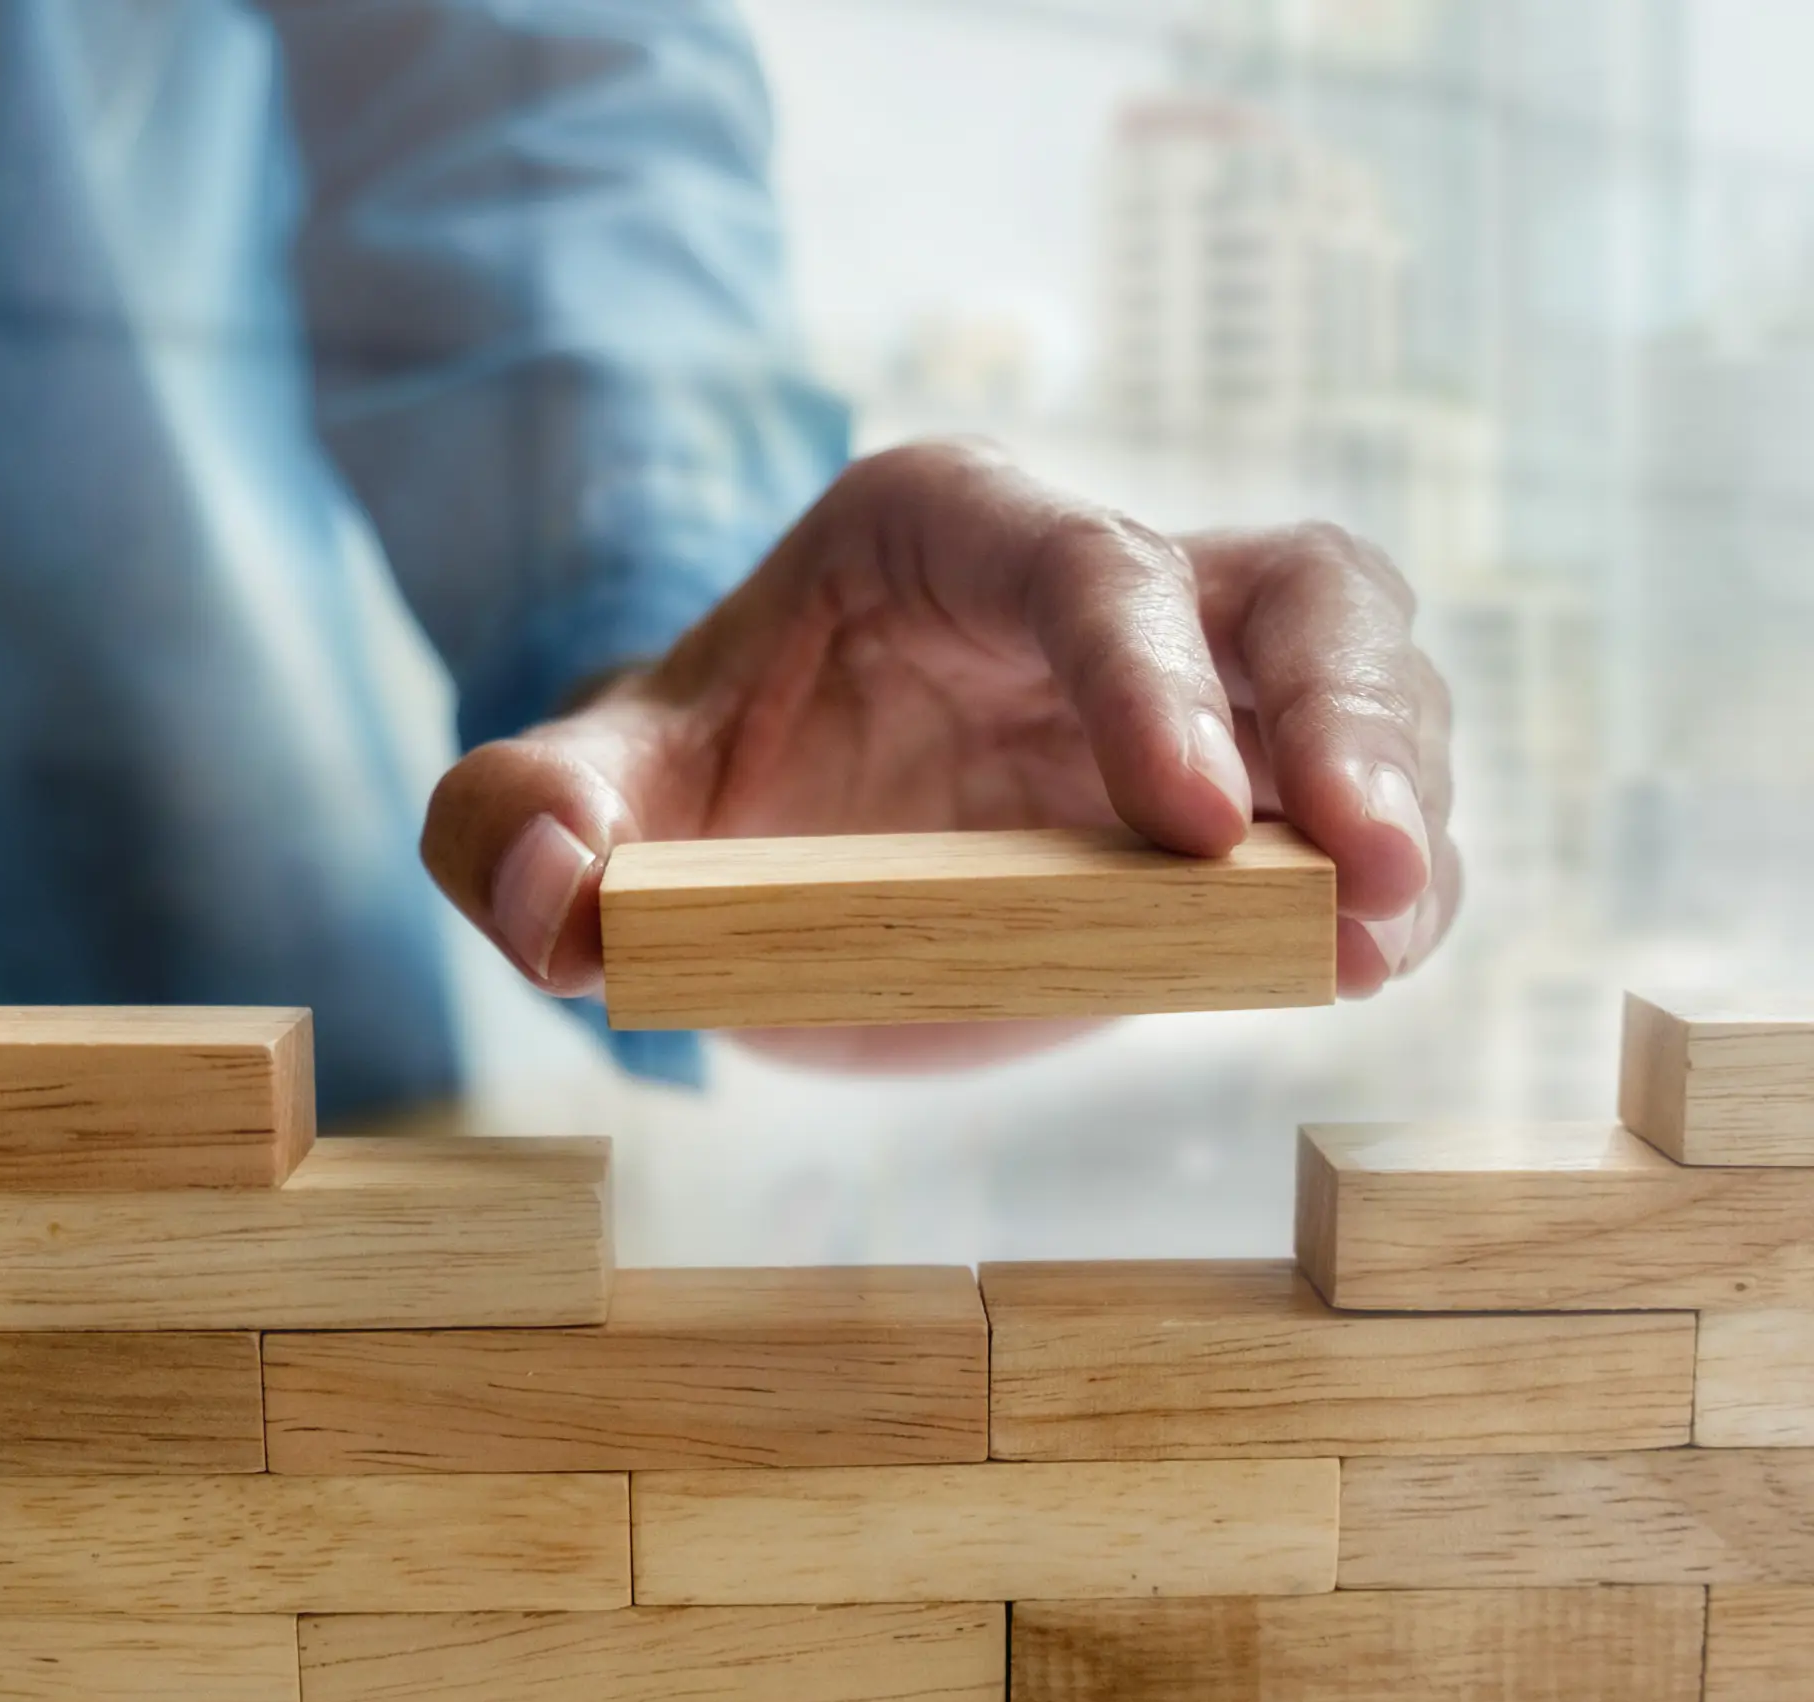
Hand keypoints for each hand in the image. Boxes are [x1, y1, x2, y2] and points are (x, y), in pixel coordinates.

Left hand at [422, 442, 1457, 1059]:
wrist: (781, 852)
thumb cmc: (701, 794)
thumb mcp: (591, 798)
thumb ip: (518, 823)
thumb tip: (555, 897)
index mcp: (946, 532)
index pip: (1083, 562)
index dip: (1148, 676)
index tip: (1187, 824)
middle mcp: (1096, 584)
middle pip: (1286, 590)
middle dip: (1342, 720)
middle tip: (1363, 869)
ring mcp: (1188, 685)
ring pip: (1361, 678)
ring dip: (1397, 796)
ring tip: (1380, 933)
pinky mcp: (1235, 792)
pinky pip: (1355, 804)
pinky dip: (1388, 873)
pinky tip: (1370, 954)